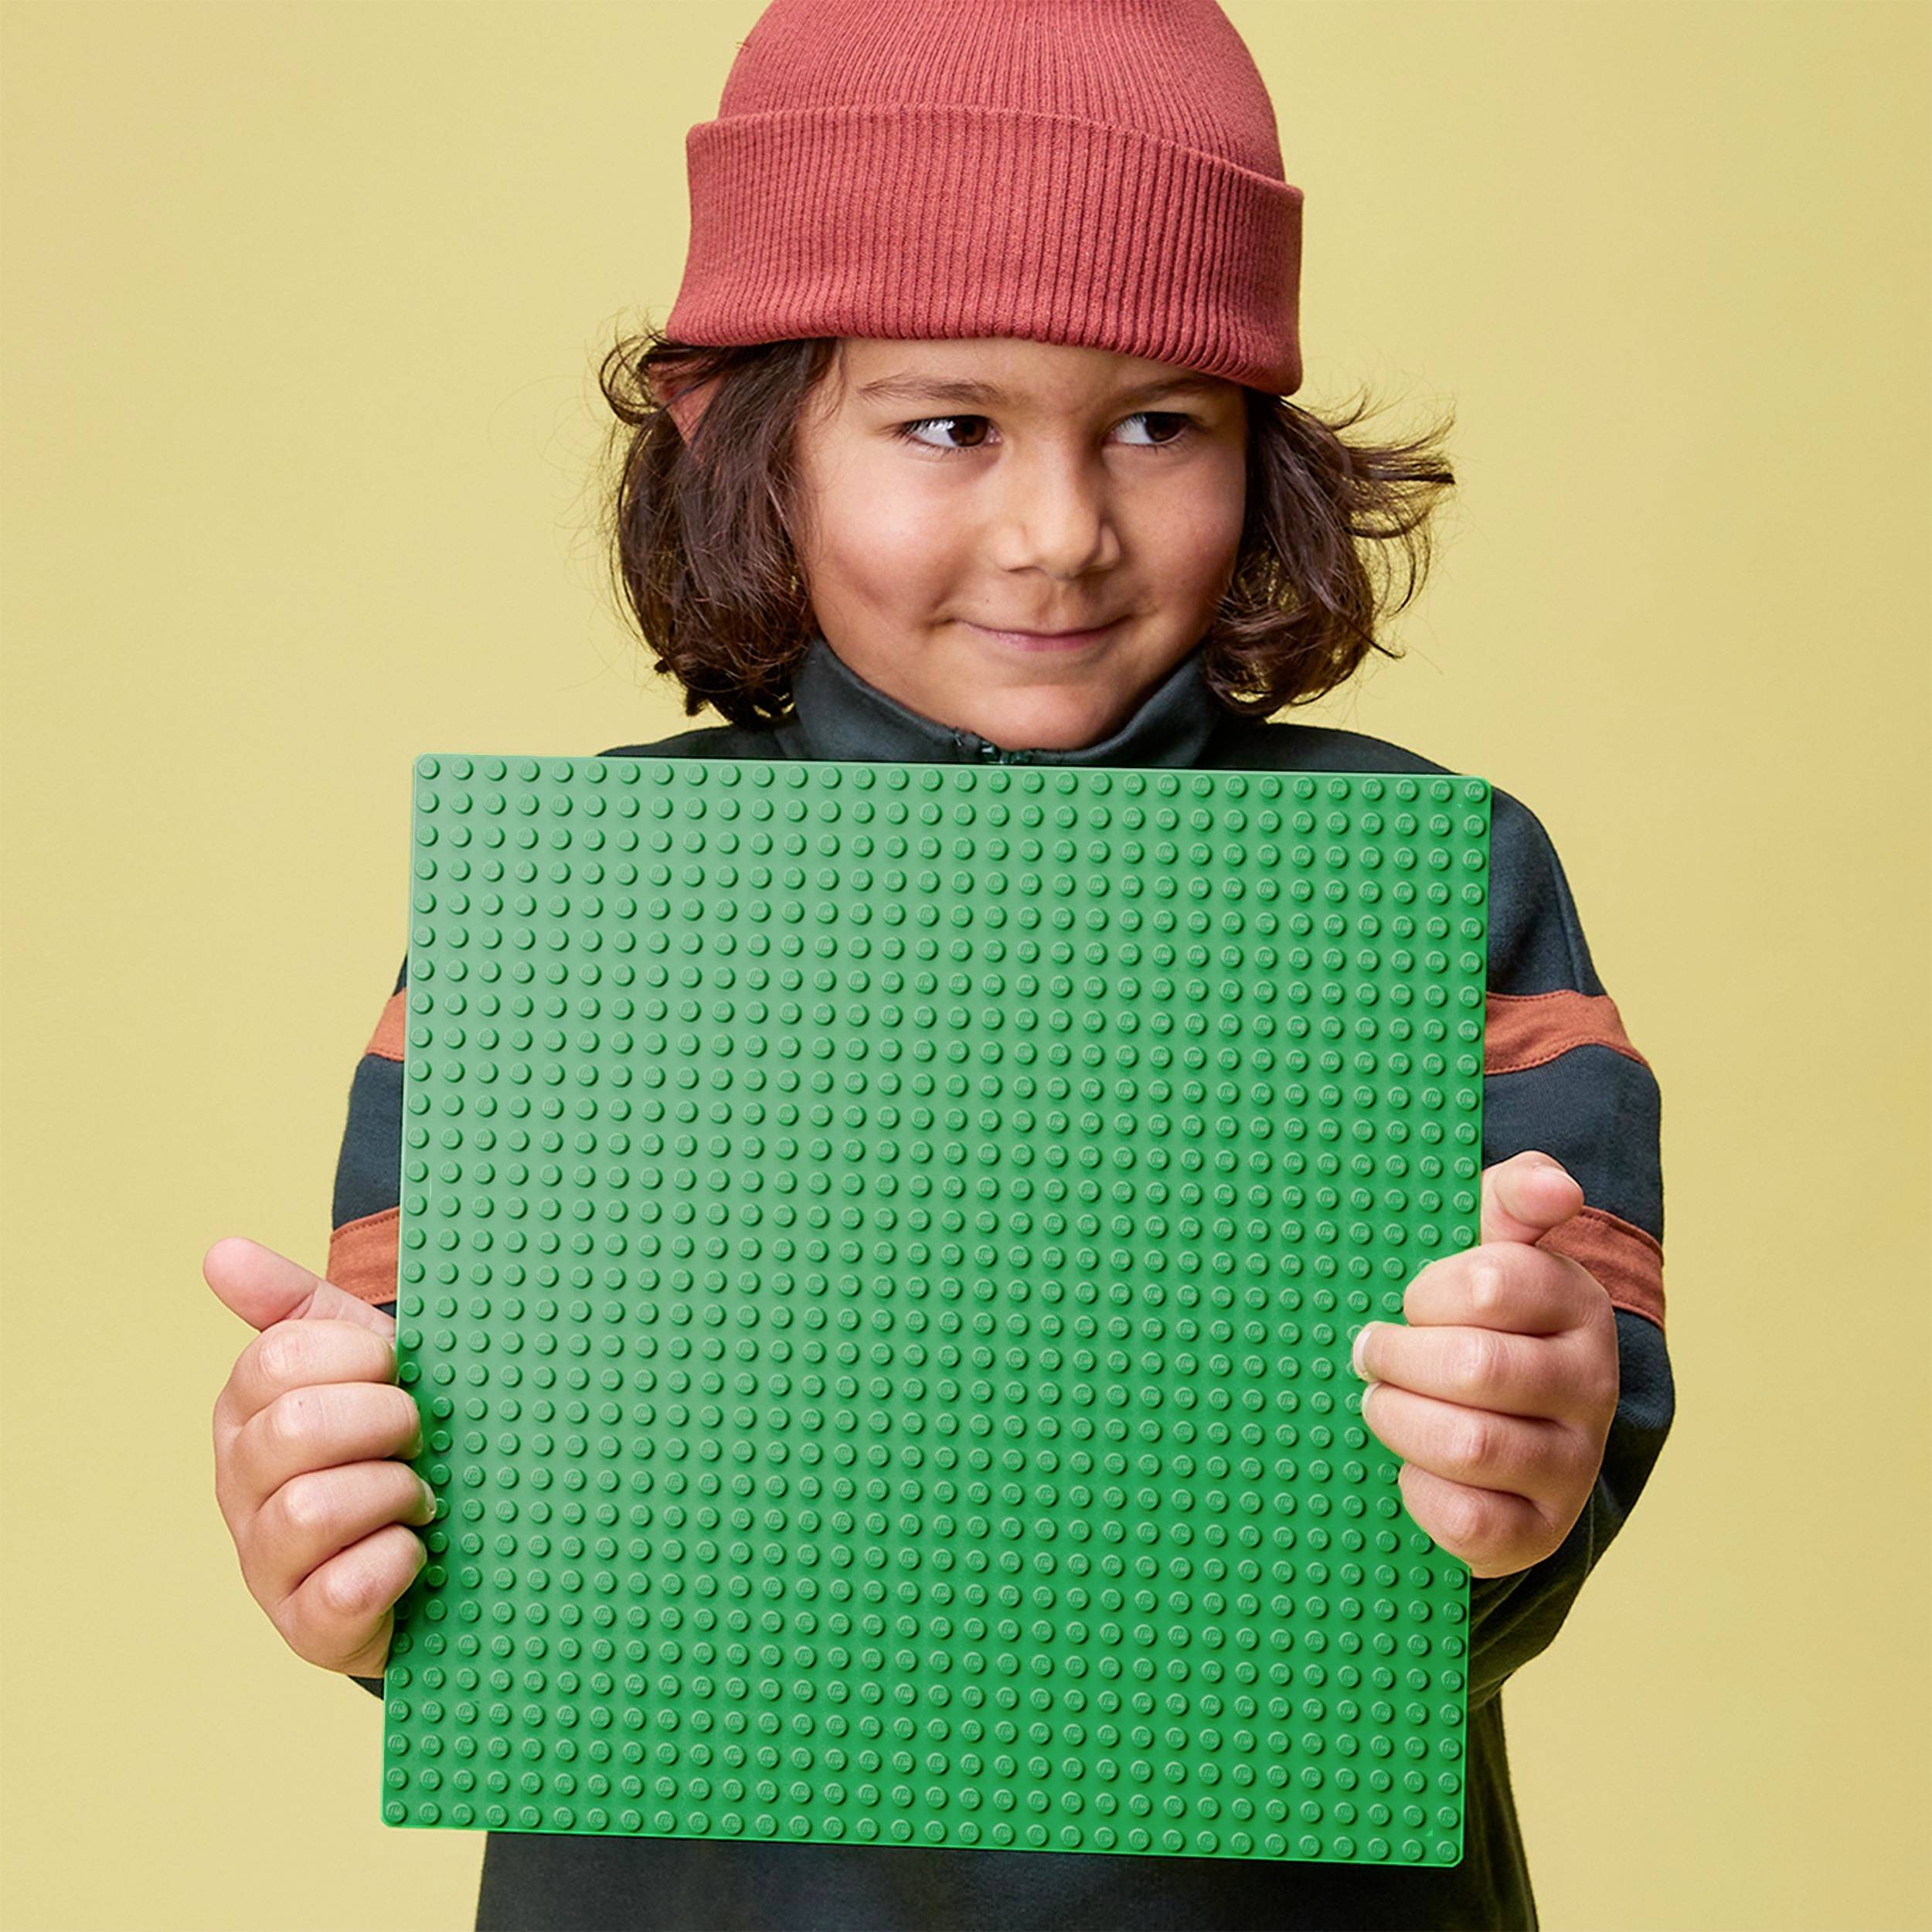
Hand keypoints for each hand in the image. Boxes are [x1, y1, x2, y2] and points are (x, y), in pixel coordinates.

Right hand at [205, 1237, 433, 1679]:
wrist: (448, 1545)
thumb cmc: (395, 1440)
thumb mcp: (361, 1360)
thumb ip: (298, 1305)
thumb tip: (220, 1252)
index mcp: (249, 1412)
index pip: (276, 1360)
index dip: (359, 1358)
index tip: (400, 1370)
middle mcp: (242, 1489)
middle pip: (291, 1432)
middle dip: (382, 1422)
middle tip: (418, 1436)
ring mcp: (267, 1564)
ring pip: (309, 1511)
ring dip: (391, 1494)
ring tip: (419, 1499)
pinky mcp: (307, 1631)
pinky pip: (341, 1591)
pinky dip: (394, 1563)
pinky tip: (416, 1553)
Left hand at [1350, 1151, 1619, 1580]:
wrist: (1498, 1422)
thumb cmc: (1473, 1316)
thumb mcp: (1490, 1241)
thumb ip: (1513, 1195)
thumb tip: (1557, 1185)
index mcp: (1575, 1302)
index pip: (1491, 1283)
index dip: (1427, 1293)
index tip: (1410, 1301)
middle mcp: (1591, 1384)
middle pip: (1474, 1368)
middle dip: (1397, 1359)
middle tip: (1371, 1354)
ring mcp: (1573, 1464)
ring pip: (1467, 1445)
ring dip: (1397, 1421)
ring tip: (1381, 1403)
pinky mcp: (1542, 1532)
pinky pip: (1467, 1521)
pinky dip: (1418, 1493)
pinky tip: (1410, 1467)